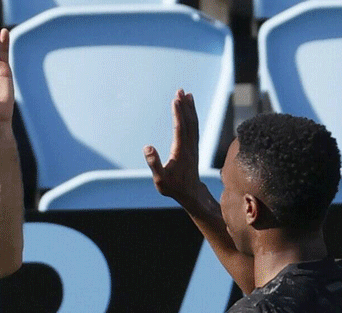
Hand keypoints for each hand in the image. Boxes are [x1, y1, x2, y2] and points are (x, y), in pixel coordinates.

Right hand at [144, 89, 204, 206]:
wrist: (190, 193)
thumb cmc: (173, 187)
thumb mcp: (160, 179)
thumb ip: (154, 163)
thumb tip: (147, 147)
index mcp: (181, 152)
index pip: (180, 128)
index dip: (178, 113)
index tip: (175, 100)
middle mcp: (190, 146)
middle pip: (188, 122)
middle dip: (184, 106)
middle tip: (180, 90)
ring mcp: (193, 146)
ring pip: (193, 123)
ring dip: (190, 108)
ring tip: (187, 94)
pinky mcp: (193, 147)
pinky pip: (194, 128)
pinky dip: (192, 116)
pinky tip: (189, 110)